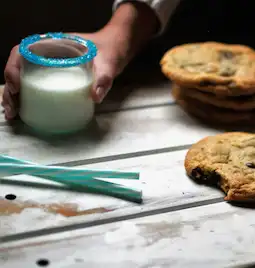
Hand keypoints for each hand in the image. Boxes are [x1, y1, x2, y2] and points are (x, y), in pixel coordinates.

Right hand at [2, 31, 122, 119]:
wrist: (117, 50)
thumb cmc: (110, 51)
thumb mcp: (109, 63)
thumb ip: (104, 79)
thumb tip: (95, 96)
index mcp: (53, 44)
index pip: (22, 51)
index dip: (13, 68)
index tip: (17, 87)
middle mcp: (46, 53)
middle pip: (18, 68)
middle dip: (10, 89)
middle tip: (12, 109)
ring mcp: (49, 65)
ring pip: (23, 78)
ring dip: (14, 96)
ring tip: (13, 114)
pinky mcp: (55, 77)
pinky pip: (35, 85)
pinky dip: (26, 98)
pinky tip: (24, 112)